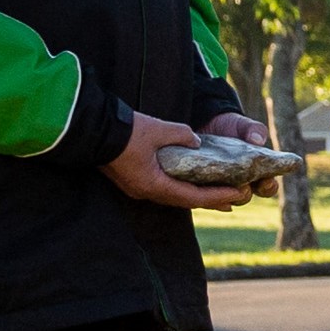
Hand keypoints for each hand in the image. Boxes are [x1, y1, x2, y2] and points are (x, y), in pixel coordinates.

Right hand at [105, 113, 248, 211]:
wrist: (91, 130)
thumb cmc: (124, 132)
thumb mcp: (159, 129)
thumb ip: (182, 135)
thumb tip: (196, 142)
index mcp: (153, 185)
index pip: (192, 197)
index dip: (217, 196)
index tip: (237, 194)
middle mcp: (146, 192)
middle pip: (185, 201)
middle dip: (211, 200)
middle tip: (235, 199)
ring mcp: (138, 187)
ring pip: (173, 196)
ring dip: (196, 195)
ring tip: (218, 195)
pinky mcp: (133, 180)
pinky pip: (163, 189)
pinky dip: (181, 188)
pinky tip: (190, 183)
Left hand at [202, 111, 280, 195]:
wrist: (204, 123)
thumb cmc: (230, 127)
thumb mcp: (243, 125)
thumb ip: (254, 130)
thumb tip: (257, 140)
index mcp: (256, 173)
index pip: (267, 187)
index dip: (269, 186)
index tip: (266, 180)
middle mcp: (238, 184)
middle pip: (245, 197)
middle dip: (244, 194)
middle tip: (242, 186)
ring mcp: (218, 186)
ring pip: (222, 199)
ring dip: (223, 196)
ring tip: (220, 187)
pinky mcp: (200, 185)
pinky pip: (202, 196)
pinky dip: (203, 194)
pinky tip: (201, 188)